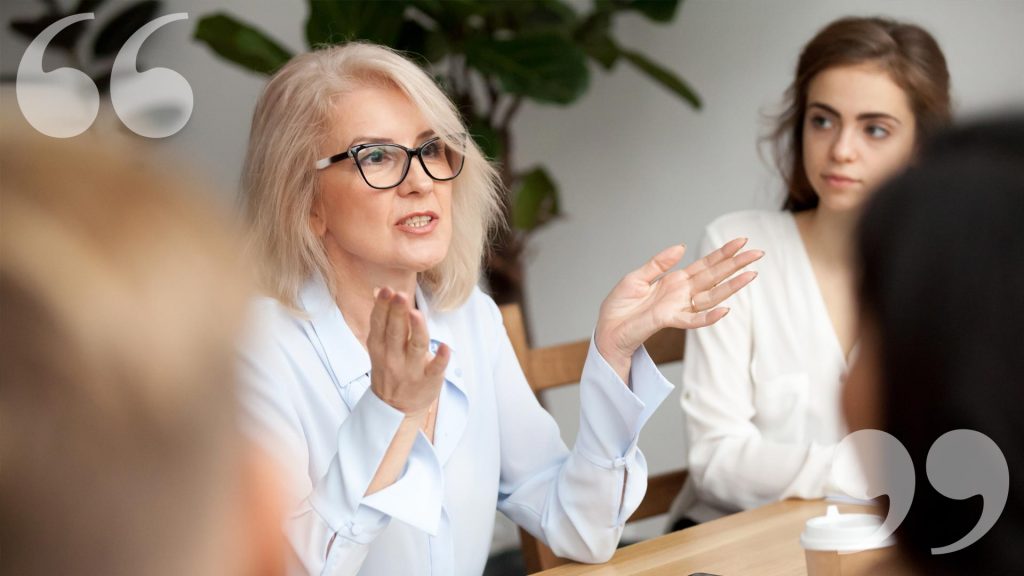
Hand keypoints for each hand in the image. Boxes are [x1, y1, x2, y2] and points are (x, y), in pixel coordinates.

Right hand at [367, 287, 448, 416]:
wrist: (395, 408)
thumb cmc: (390, 368)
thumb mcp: (379, 346)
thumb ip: (382, 319)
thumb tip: (379, 290)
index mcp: (379, 346)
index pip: (379, 323)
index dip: (383, 307)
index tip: (387, 290)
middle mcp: (393, 357)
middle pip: (395, 332)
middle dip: (397, 313)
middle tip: (400, 295)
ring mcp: (411, 370)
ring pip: (415, 347)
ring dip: (417, 330)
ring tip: (416, 314)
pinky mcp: (429, 380)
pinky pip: (435, 369)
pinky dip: (440, 359)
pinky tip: (446, 348)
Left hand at [595, 238, 762, 377]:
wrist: (607, 329)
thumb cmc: (620, 306)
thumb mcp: (636, 277)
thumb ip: (658, 263)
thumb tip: (681, 247)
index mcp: (675, 281)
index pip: (704, 265)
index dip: (723, 253)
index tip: (741, 241)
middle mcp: (681, 294)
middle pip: (714, 277)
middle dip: (735, 265)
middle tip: (758, 253)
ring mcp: (678, 308)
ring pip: (711, 296)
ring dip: (731, 287)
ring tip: (752, 275)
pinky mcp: (668, 320)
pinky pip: (693, 320)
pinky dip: (709, 317)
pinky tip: (725, 309)